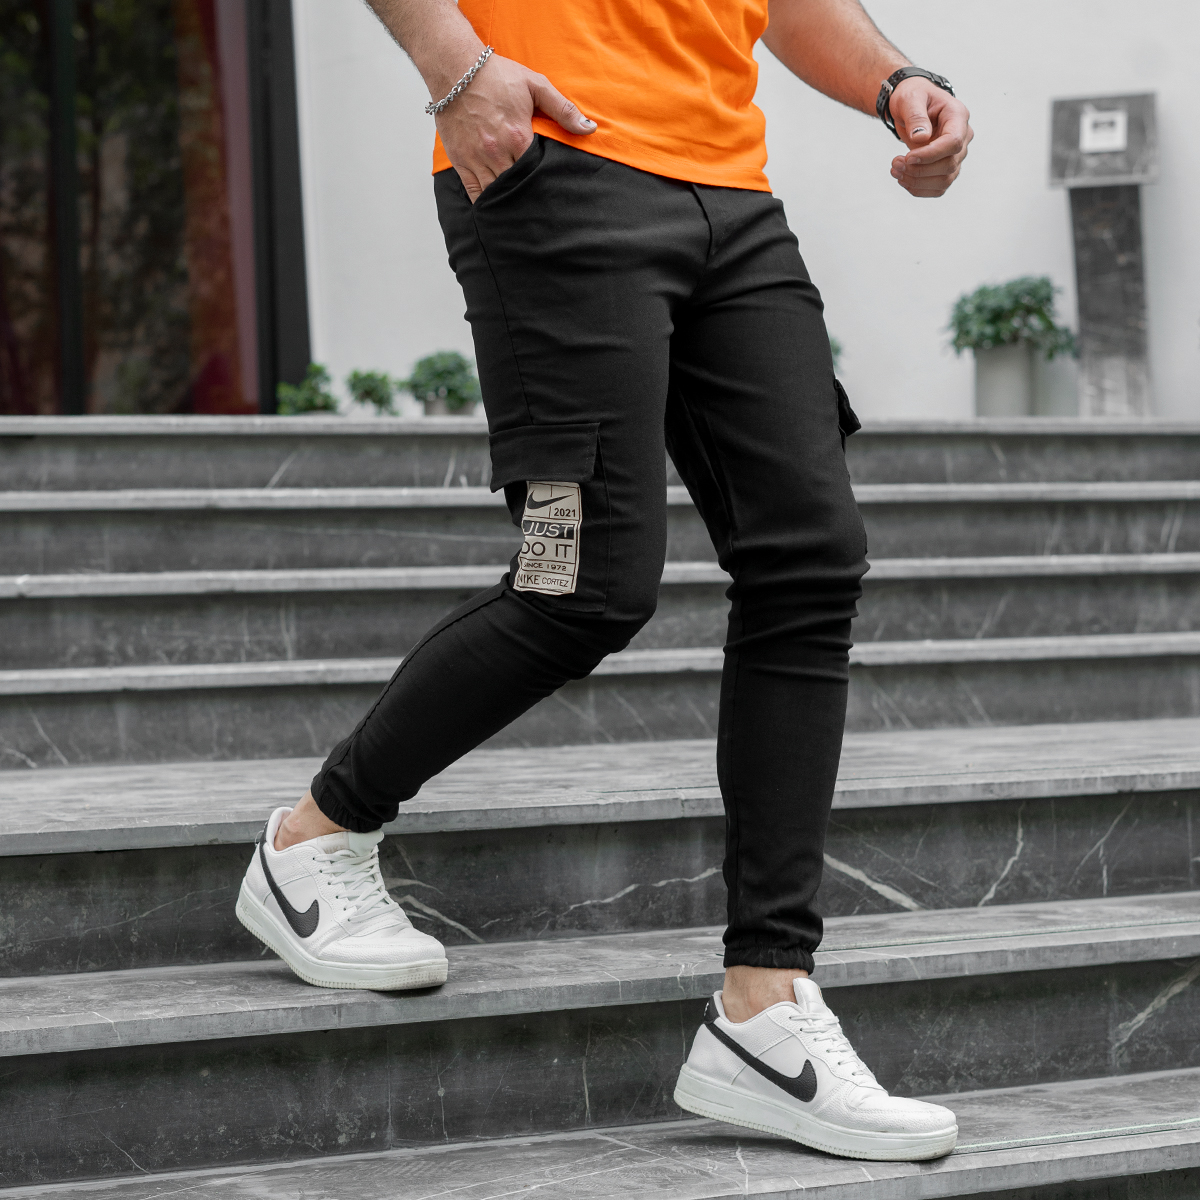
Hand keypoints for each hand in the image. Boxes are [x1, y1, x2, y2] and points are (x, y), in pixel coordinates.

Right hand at [434, 53, 595, 201]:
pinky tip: (497, 208)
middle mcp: (496, 152)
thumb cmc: (496, 76)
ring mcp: (476, 158)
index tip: (553, 190)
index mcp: (517, 137)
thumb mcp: (535, 85)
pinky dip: (485, 202)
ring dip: (508, 201)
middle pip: (517, 186)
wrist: (455, 69)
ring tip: (521, 209)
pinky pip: (474, 192)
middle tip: (540, 206)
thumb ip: (563, 109)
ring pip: (496, 193)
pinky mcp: (461, 161)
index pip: (536, 172)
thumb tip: (589, 129)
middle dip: (528, 194)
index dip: (545, 182)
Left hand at [887, 78, 972, 197]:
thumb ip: (916, 115)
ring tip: (895, 170)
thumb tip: (920, 138)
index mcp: (957, 116)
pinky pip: (938, 188)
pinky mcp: (946, 168)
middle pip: (949, 165)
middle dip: (919, 170)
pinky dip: (918, 188)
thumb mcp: (910, 98)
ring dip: (916, 182)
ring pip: (944, 180)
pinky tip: (902, 179)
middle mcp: (963, 136)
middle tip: (894, 163)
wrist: (911, 105)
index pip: (953, 142)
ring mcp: (956, 154)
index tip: (908, 157)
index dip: (931, 154)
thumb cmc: (912, 97)